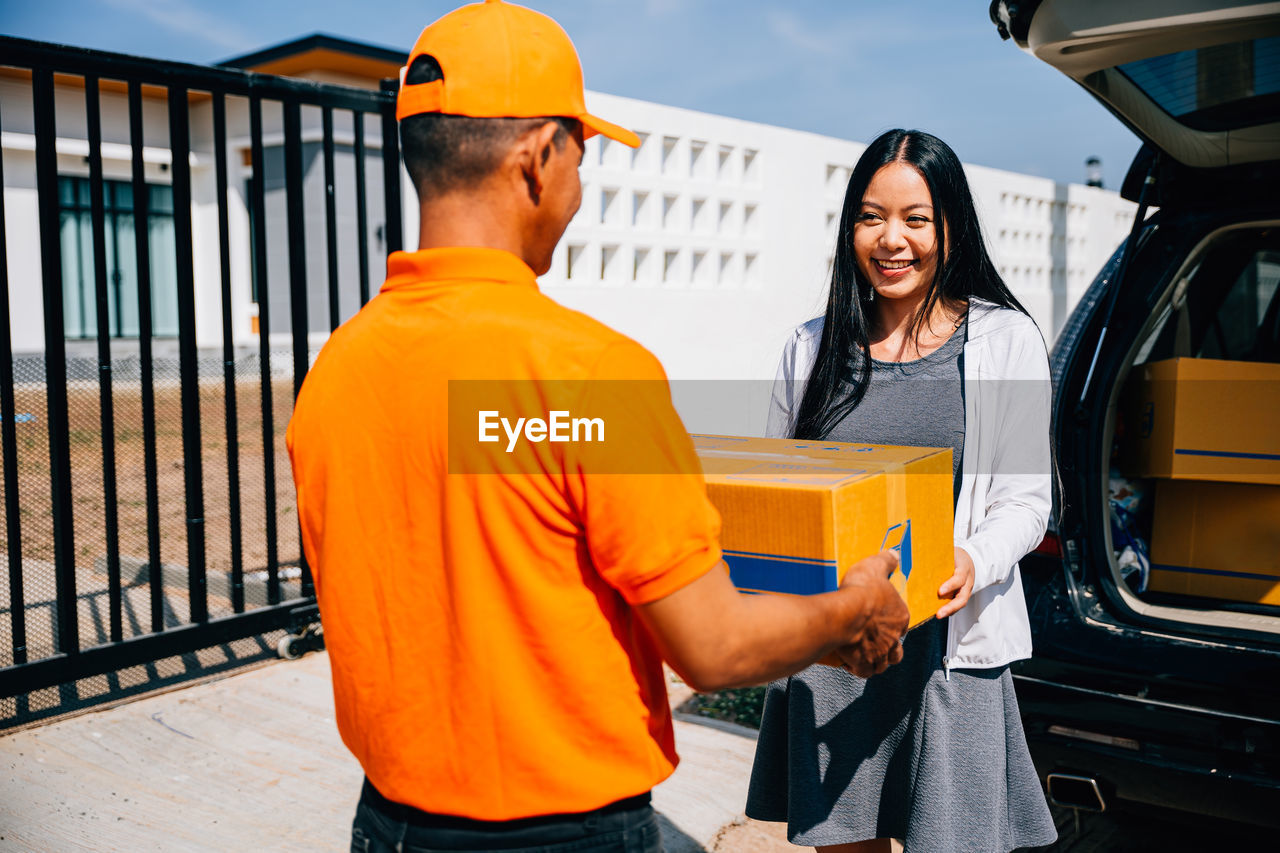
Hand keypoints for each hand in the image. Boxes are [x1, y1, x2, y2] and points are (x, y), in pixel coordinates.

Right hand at [833, 550, 908, 677]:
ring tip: (865, 655)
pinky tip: (850, 663)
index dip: (893, 623)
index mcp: (900, 616)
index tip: (881, 619)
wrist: (845, 613)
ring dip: (876, 661)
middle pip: (897, 651)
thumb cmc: (860, 590)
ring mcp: (879, 652)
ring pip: (883, 664)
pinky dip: (859, 669)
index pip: (902, 623)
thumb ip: (886, 561)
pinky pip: (864, 671)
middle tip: (876, 642)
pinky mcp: (863, 662)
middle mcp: (893, 638)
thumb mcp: (874, 567)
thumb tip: (894, 554)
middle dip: (890, 649)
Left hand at [936, 546, 975, 618]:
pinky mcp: (962, 595)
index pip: (959, 578)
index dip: (950, 585)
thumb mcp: (951, 553)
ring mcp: (966, 591)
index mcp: (964, 569)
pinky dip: (948, 610)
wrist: (968, 560)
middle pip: (962, 598)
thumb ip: (938, 557)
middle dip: (950, 607)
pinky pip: (956, 605)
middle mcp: (967, 582)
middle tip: (938, 614)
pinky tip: (937, 613)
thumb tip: (917, 556)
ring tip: (937, 616)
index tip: (940, 592)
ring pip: (960, 604)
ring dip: (948, 611)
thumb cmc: (955, 556)